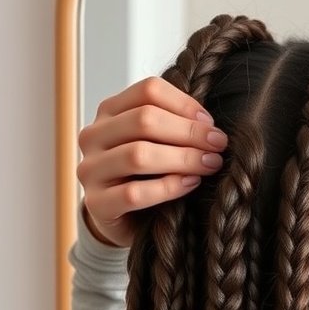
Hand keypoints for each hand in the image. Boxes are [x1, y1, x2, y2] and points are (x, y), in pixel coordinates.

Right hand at [77, 76, 227, 246]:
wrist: (124, 219)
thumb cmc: (146, 175)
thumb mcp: (158, 142)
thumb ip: (175, 125)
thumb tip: (209, 124)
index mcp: (109, 111)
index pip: (148, 91)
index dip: (185, 104)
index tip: (210, 124)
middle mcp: (93, 136)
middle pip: (144, 120)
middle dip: (189, 132)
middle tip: (218, 145)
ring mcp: (90, 170)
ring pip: (138, 155)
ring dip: (183, 158)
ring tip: (210, 164)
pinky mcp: (96, 203)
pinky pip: (134, 193)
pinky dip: (168, 187)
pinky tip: (190, 183)